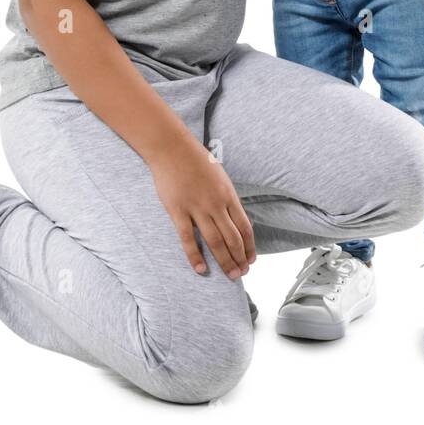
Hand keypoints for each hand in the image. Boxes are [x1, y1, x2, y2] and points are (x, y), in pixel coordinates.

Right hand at [148, 140, 256, 278]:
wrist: (172, 148)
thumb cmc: (196, 161)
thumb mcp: (220, 177)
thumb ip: (227, 199)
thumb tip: (234, 219)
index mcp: (228, 195)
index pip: (245, 228)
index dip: (250, 247)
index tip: (251, 260)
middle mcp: (216, 204)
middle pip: (233, 238)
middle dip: (240, 259)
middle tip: (242, 274)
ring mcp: (197, 208)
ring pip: (215, 241)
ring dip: (225, 261)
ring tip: (230, 275)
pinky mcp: (178, 211)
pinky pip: (188, 238)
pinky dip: (195, 256)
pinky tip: (201, 269)